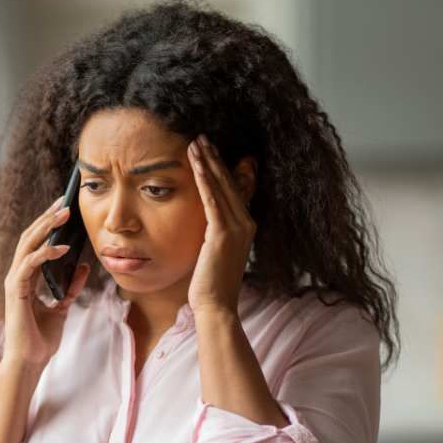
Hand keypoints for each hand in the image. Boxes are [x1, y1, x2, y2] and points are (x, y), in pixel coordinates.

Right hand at [3, 199, 91, 369]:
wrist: (29, 361)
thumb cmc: (40, 339)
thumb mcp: (62, 308)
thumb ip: (70, 288)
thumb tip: (85, 267)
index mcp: (26, 278)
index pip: (35, 243)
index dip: (48, 224)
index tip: (64, 208)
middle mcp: (17, 276)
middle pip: (30, 238)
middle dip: (48, 218)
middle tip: (65, 201)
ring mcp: (15, 282)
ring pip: (27, 245)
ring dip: (46, 227)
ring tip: (64, 214)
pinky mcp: (17, 292)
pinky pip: (30, 265)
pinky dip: (45, 254)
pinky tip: (63, 248)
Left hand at [187, 134, 255, 315]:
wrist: (216, 305)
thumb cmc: (211, 283)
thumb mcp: (214, 251)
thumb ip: (214, 233)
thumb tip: (206, 223)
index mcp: (245, 226)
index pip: (235, 189)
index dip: (223, 167)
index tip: (211, 150)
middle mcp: (246, 223)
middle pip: (230, 182)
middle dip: (214, 158)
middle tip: (202, 137)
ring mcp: (237, 227)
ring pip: (221, 186)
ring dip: (208, 162)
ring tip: (196, 142)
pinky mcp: (223, 233)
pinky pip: (212, 200)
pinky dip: (204, 180)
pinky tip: (196, 164)